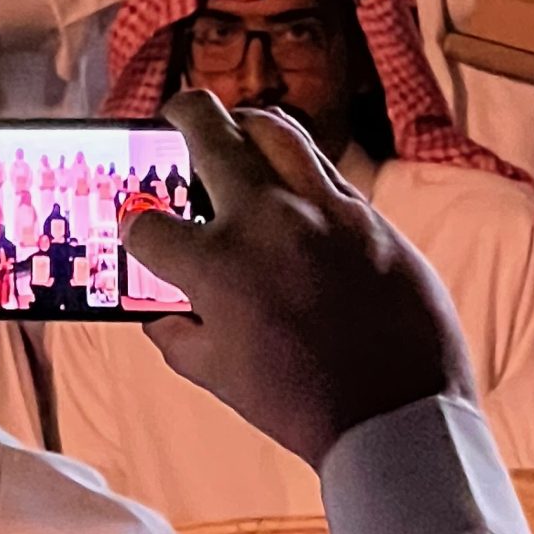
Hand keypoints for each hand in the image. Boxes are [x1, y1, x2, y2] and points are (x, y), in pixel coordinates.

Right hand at [126, 91, 475, 467]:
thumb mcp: (219, 375)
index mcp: (215, 265)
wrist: (398, 415)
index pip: (148, 224)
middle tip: (173, 118)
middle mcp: (263, 218)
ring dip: (243, 123)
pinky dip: (296, 166)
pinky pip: (324, 167)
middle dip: (178, 117)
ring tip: (235, 130)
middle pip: (206, 128)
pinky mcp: (368, 215)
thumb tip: (160, 314)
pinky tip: (290, 183)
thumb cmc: (304, 404)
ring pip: (272, 126)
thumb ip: (177, 336)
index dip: (135, 226)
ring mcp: (321, 208)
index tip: (140, 228)